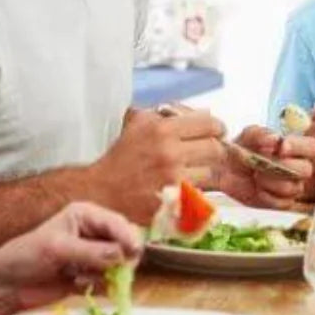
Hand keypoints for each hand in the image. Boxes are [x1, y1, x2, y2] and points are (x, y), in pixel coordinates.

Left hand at [0, 203, 141, 314]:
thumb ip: (91, 251)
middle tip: (114, 271)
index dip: (128, 237)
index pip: (118, 223)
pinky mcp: (92, 275)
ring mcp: (95, 255)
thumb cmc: (25, 257)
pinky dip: (100, 285)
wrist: (4, 286)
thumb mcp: (57, 249)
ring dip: (107, 273)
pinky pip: (110, 280)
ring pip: (121, 263)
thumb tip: (123, 255)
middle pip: (126, 242)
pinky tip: (78, 285)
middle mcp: (95, 233)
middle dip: (120, 257)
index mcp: (87, 216)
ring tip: (82, 278)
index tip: (134, 252)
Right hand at [90, 108, 226, 222]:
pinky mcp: (172, 202)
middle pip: (216, 148)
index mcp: (161, 129)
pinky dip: (199, 192)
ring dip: (207, 173)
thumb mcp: (137, 124)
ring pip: (211, 173)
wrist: (97, 192)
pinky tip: (190, 189)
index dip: (217, 128)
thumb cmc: (119, 158)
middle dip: (215, 151)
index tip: (217, 132)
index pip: (209, 123)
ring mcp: (172, 178)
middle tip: (210, 154)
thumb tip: (198, 113)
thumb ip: (165, 114)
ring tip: (197, 173)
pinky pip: (201, 194)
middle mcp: (169, 152)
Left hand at [219, 127, 314, 208]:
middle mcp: (298, 167)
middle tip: (263, 164)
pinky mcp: (282, 202)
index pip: (311, 147)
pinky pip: (283, 203)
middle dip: (283, 167)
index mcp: (295, 148)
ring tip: (256, 176)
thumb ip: (260, 134)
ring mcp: (292, 186)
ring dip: (272, 182)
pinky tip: (257, 189)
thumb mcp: (247, 136)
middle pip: (306, 169)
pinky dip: (267, 196)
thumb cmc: (242, 150)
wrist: (225, 170)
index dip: (299, 147)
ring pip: (294, 188)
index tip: (281, 148)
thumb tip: (275, 139)